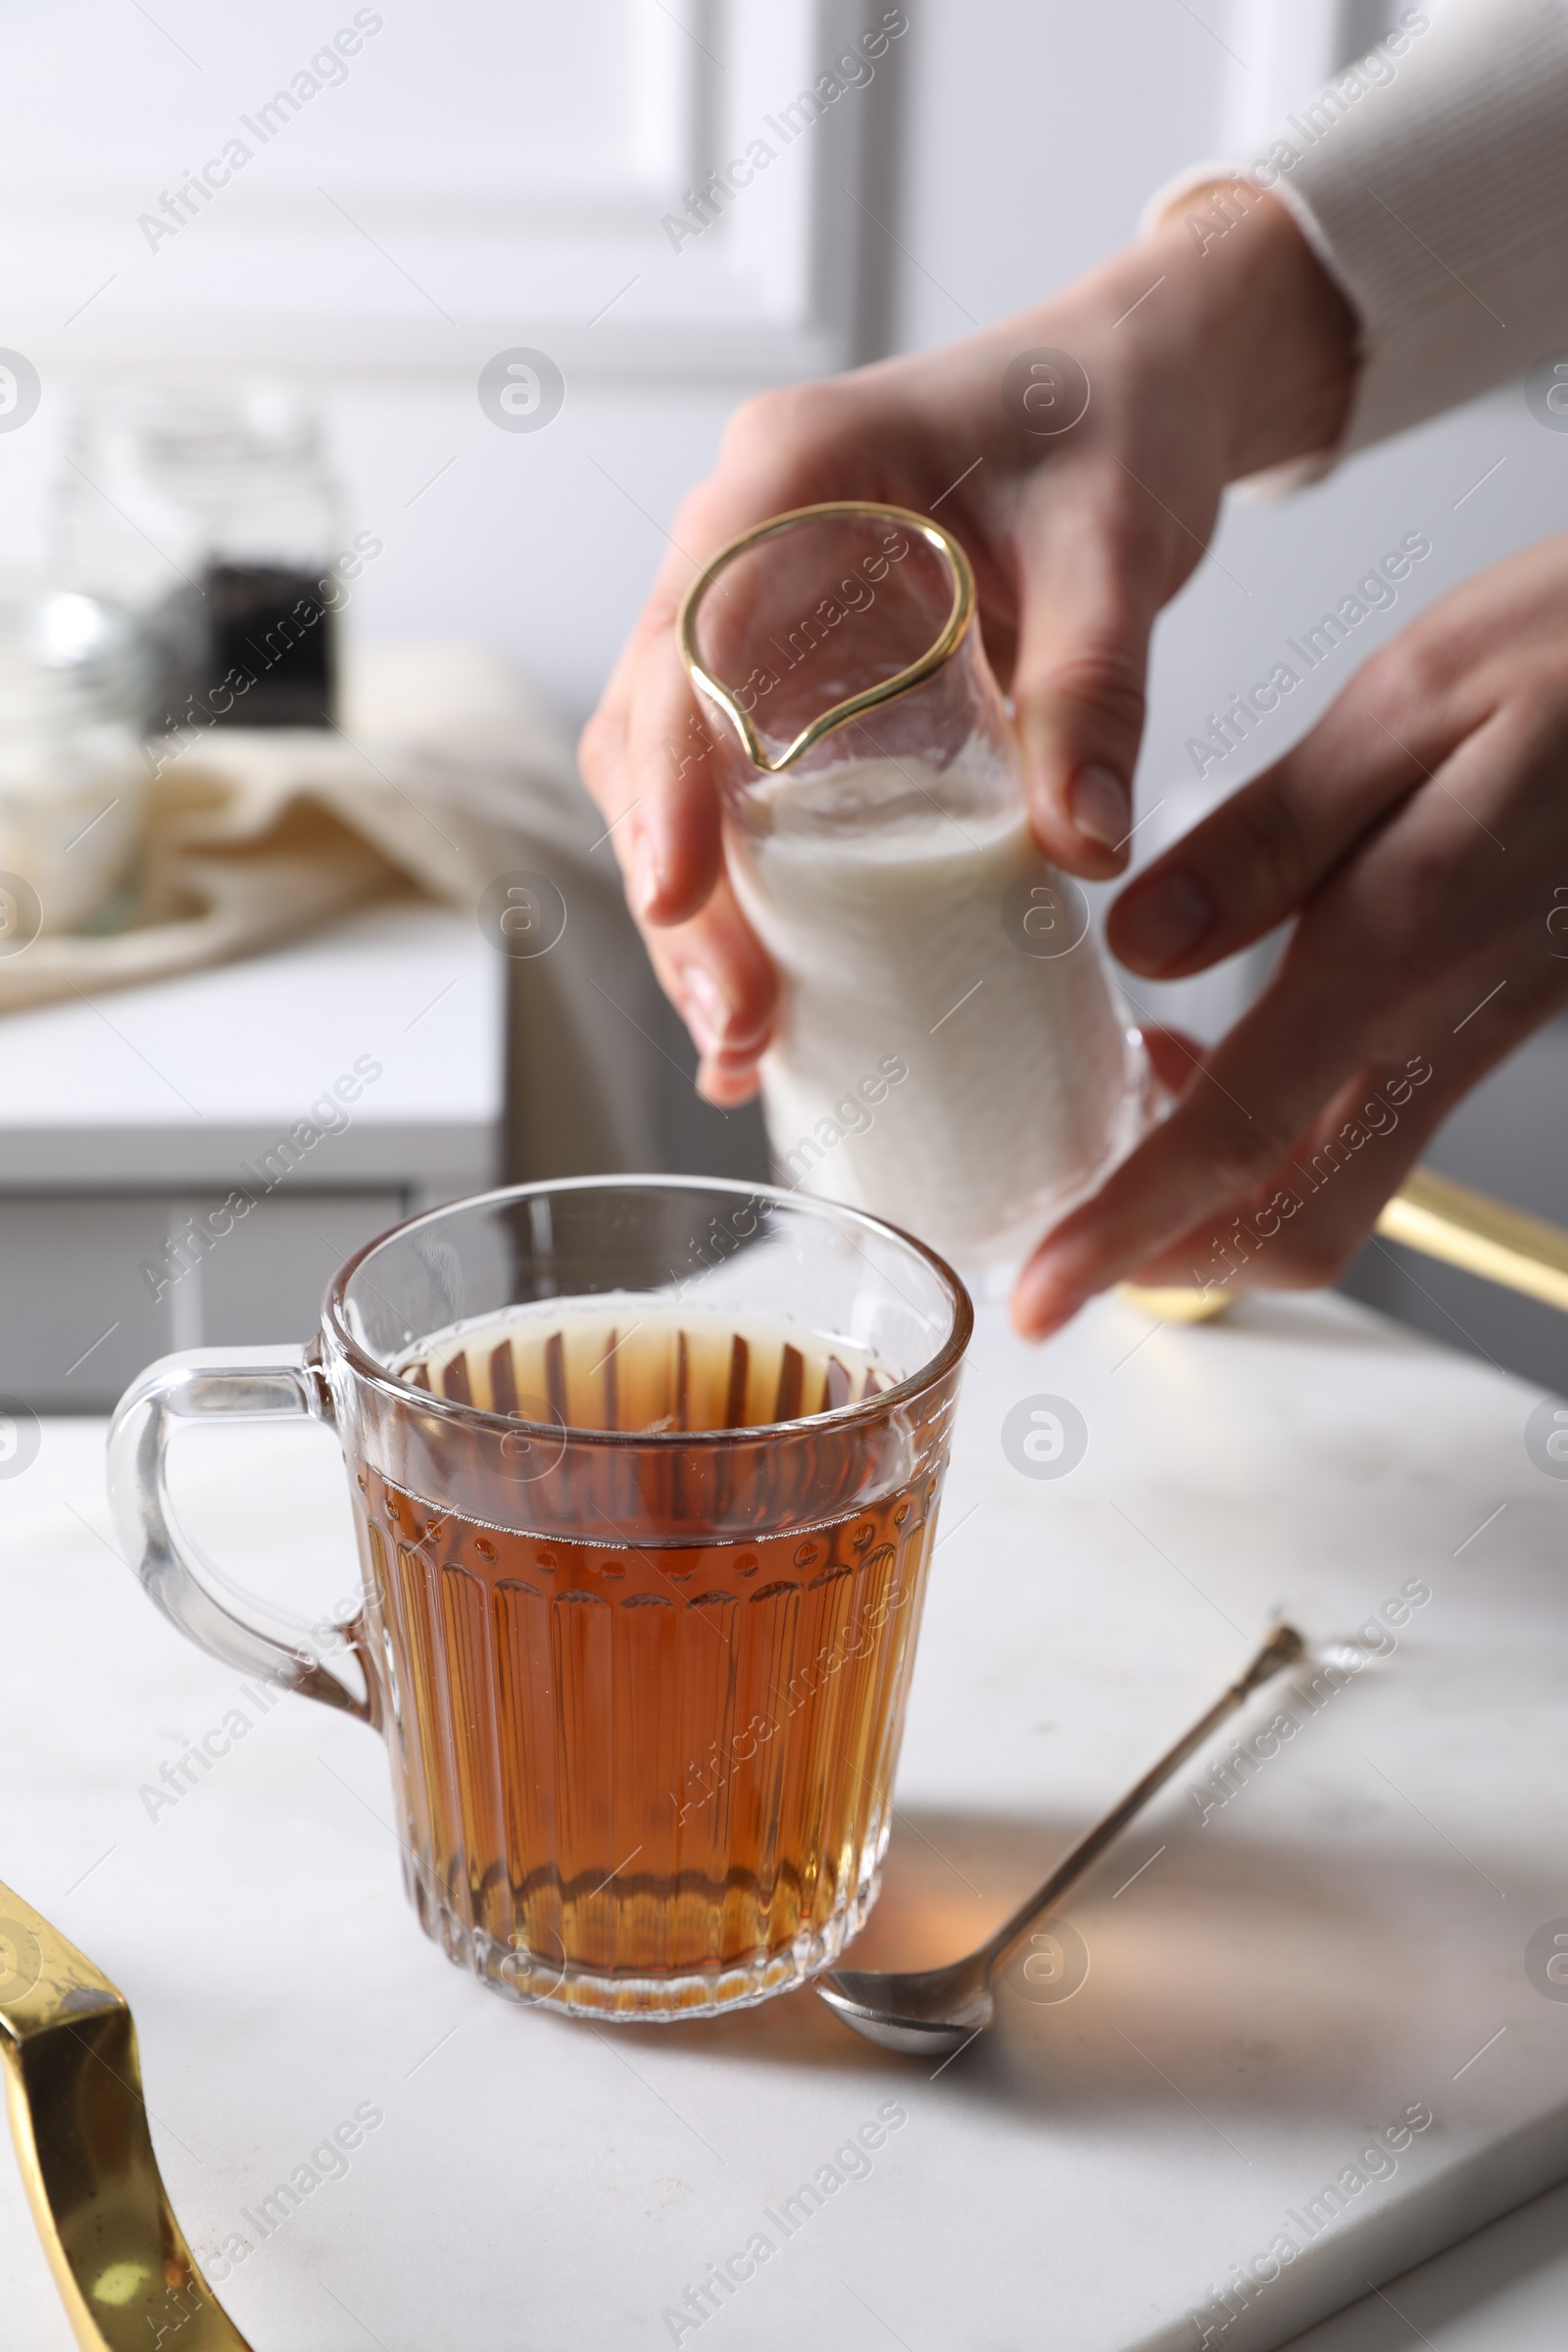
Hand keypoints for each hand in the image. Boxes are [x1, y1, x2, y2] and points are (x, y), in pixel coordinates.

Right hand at [579, 189, 1354, 1101]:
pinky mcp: (797, 684)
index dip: (667, 773)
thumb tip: (1082, 847)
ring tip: (744, 1046)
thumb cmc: (1114, 417)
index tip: (677, 893)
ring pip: (676, 781)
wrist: (1138, 378)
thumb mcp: (1119, 538)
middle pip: (652, 735)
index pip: (682, 635)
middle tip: (738, 1022)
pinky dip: (748, 901)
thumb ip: (1096, 683)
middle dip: (678, 889)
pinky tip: (776, 1006)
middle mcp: (740, 549)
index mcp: (788, 476)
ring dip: (700, 916)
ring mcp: (758, 622)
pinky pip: (740, 797)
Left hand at [1013, 534, 1567, 1335]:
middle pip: (1295, 1215)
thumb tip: (1140, 943)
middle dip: (1166, 1255)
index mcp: (1407, 943)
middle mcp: (1445, 1020)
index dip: (1129, 1230)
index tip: (1042, 1294)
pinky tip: (1201, 1051)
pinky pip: (1364, 1127)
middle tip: (1055, 1232)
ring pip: (1330, 1186)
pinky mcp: (1485, 1018)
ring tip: (1110, 1126)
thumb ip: (1270, 840)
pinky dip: (1263, 1139)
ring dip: (1212, 1201)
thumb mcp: (1414, 701)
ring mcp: (1473, 1034)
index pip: (1240, 1133)